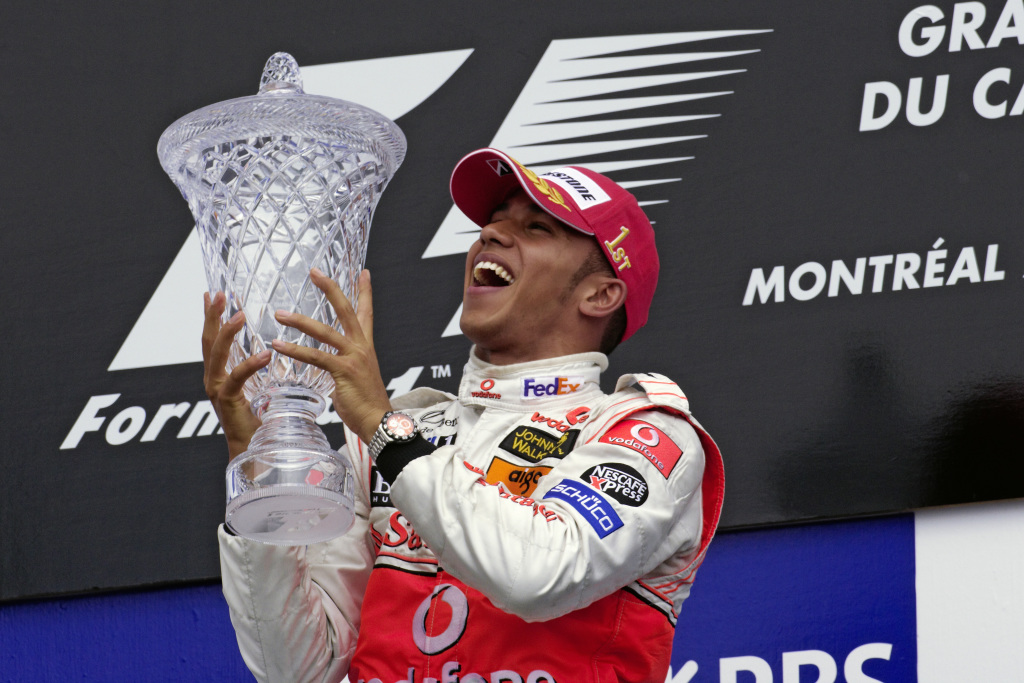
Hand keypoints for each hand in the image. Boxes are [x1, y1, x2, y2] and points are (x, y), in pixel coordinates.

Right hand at [202, 292, 270, 459]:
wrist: (252, 447)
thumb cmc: (257, 419)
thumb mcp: (257, 387)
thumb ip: (259, 369)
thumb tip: (273, 350)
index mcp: (219, 372)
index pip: (212, 338)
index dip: (211, 316)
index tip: (211, 293)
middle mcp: (213, 378)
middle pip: (208, 340)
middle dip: (213, 315)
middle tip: (220, 294)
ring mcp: (216, 389)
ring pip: (216, 354)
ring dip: (227, 333)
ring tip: (240, 315)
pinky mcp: (227, 401)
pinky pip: (236, 378)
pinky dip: (251, 364)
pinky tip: (266, 353)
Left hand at [271, 269, 391, 443]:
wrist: (378, 421)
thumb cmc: (366, 404)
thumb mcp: (355, 379)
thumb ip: (342, 368)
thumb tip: (329, 370)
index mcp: (365, 346)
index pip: (366, 312)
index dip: (365, 291)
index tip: (363, 272)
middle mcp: (361, 347)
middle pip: (346, 310)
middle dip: (330, 289)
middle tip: (315, 272)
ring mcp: (353, 357)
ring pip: (324, 331)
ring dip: (300, 321)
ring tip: (280, 314)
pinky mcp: (343, 371)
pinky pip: (315, 357)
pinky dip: (295, 350)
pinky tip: (279, 345)